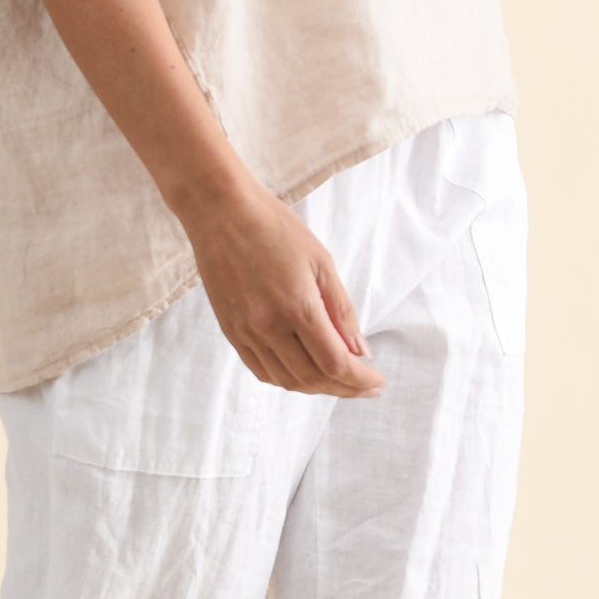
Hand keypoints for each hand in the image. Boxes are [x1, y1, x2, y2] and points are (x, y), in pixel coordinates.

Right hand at [181, 175, 386, 396]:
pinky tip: (303, 372)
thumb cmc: (273, 226)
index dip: (361, 379)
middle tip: (365, 384)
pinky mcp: (230, 331)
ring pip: (287, 380)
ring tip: (338, 380)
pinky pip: (261, 370)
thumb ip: (341, 308)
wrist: (220, 210)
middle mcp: (269, 327)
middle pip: (313, 378)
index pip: (336, 364)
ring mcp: (246, 332)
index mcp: (297, 307)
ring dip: (317, 387)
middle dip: (345, 388)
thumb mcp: (320, 260)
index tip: (378, 379)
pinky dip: (286, 380)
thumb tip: (360, 350)